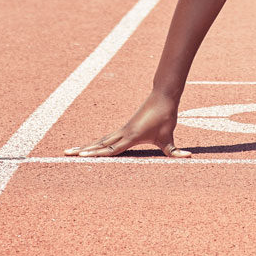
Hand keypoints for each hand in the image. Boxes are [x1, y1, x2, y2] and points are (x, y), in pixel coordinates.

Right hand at [66, 101, 188, 157]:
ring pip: (100, 141)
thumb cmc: (166, 117)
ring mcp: (122, 130)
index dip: (96, 155)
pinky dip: (96, 143)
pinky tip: (89, 147)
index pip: (110, 149)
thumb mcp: (170, 137)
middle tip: (66, 155)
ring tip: (70, 152)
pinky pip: (106, 138)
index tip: (82, 158)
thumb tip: (189, 158)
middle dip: (83, 151)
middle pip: (99, 145)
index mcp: (131, 137)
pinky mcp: (124, 128)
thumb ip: (176, 151)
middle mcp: (122, 133)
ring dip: (85, 147)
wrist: (163, 97)